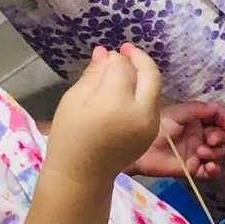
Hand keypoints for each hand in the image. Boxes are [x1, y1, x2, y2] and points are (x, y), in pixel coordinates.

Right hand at [46, 44, 163, 184]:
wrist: (81, 173)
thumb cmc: (70, 136)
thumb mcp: (74, 101)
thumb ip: (94, 75)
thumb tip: (105, 52)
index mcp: (117, 104)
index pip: (124, 69)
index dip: (116, 58)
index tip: (107, 54)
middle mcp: (141, 113)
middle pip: (150, 75)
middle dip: (140, 59)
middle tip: (126, 50)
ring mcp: (151, 124)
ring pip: (154, 89)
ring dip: (143, 76)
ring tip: (124, 70)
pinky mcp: (153, 132)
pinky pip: (153, 104)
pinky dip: (144, 92)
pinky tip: (128, 90)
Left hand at [129, 100, 224, 181]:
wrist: (139, 151)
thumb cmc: (156, 129)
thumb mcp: (177, 113)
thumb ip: (197, 109)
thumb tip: (216, 108)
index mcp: (196, 121)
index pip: (217, 119)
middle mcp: (199, 137)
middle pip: (221, 137)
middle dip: (220, 137)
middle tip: (210, 139)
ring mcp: (197, 153)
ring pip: (219, 153)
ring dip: (215, 152)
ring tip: (201, 152)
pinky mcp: (193, 169)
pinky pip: (211, 172)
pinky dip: (215, 170)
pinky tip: (210, 167)